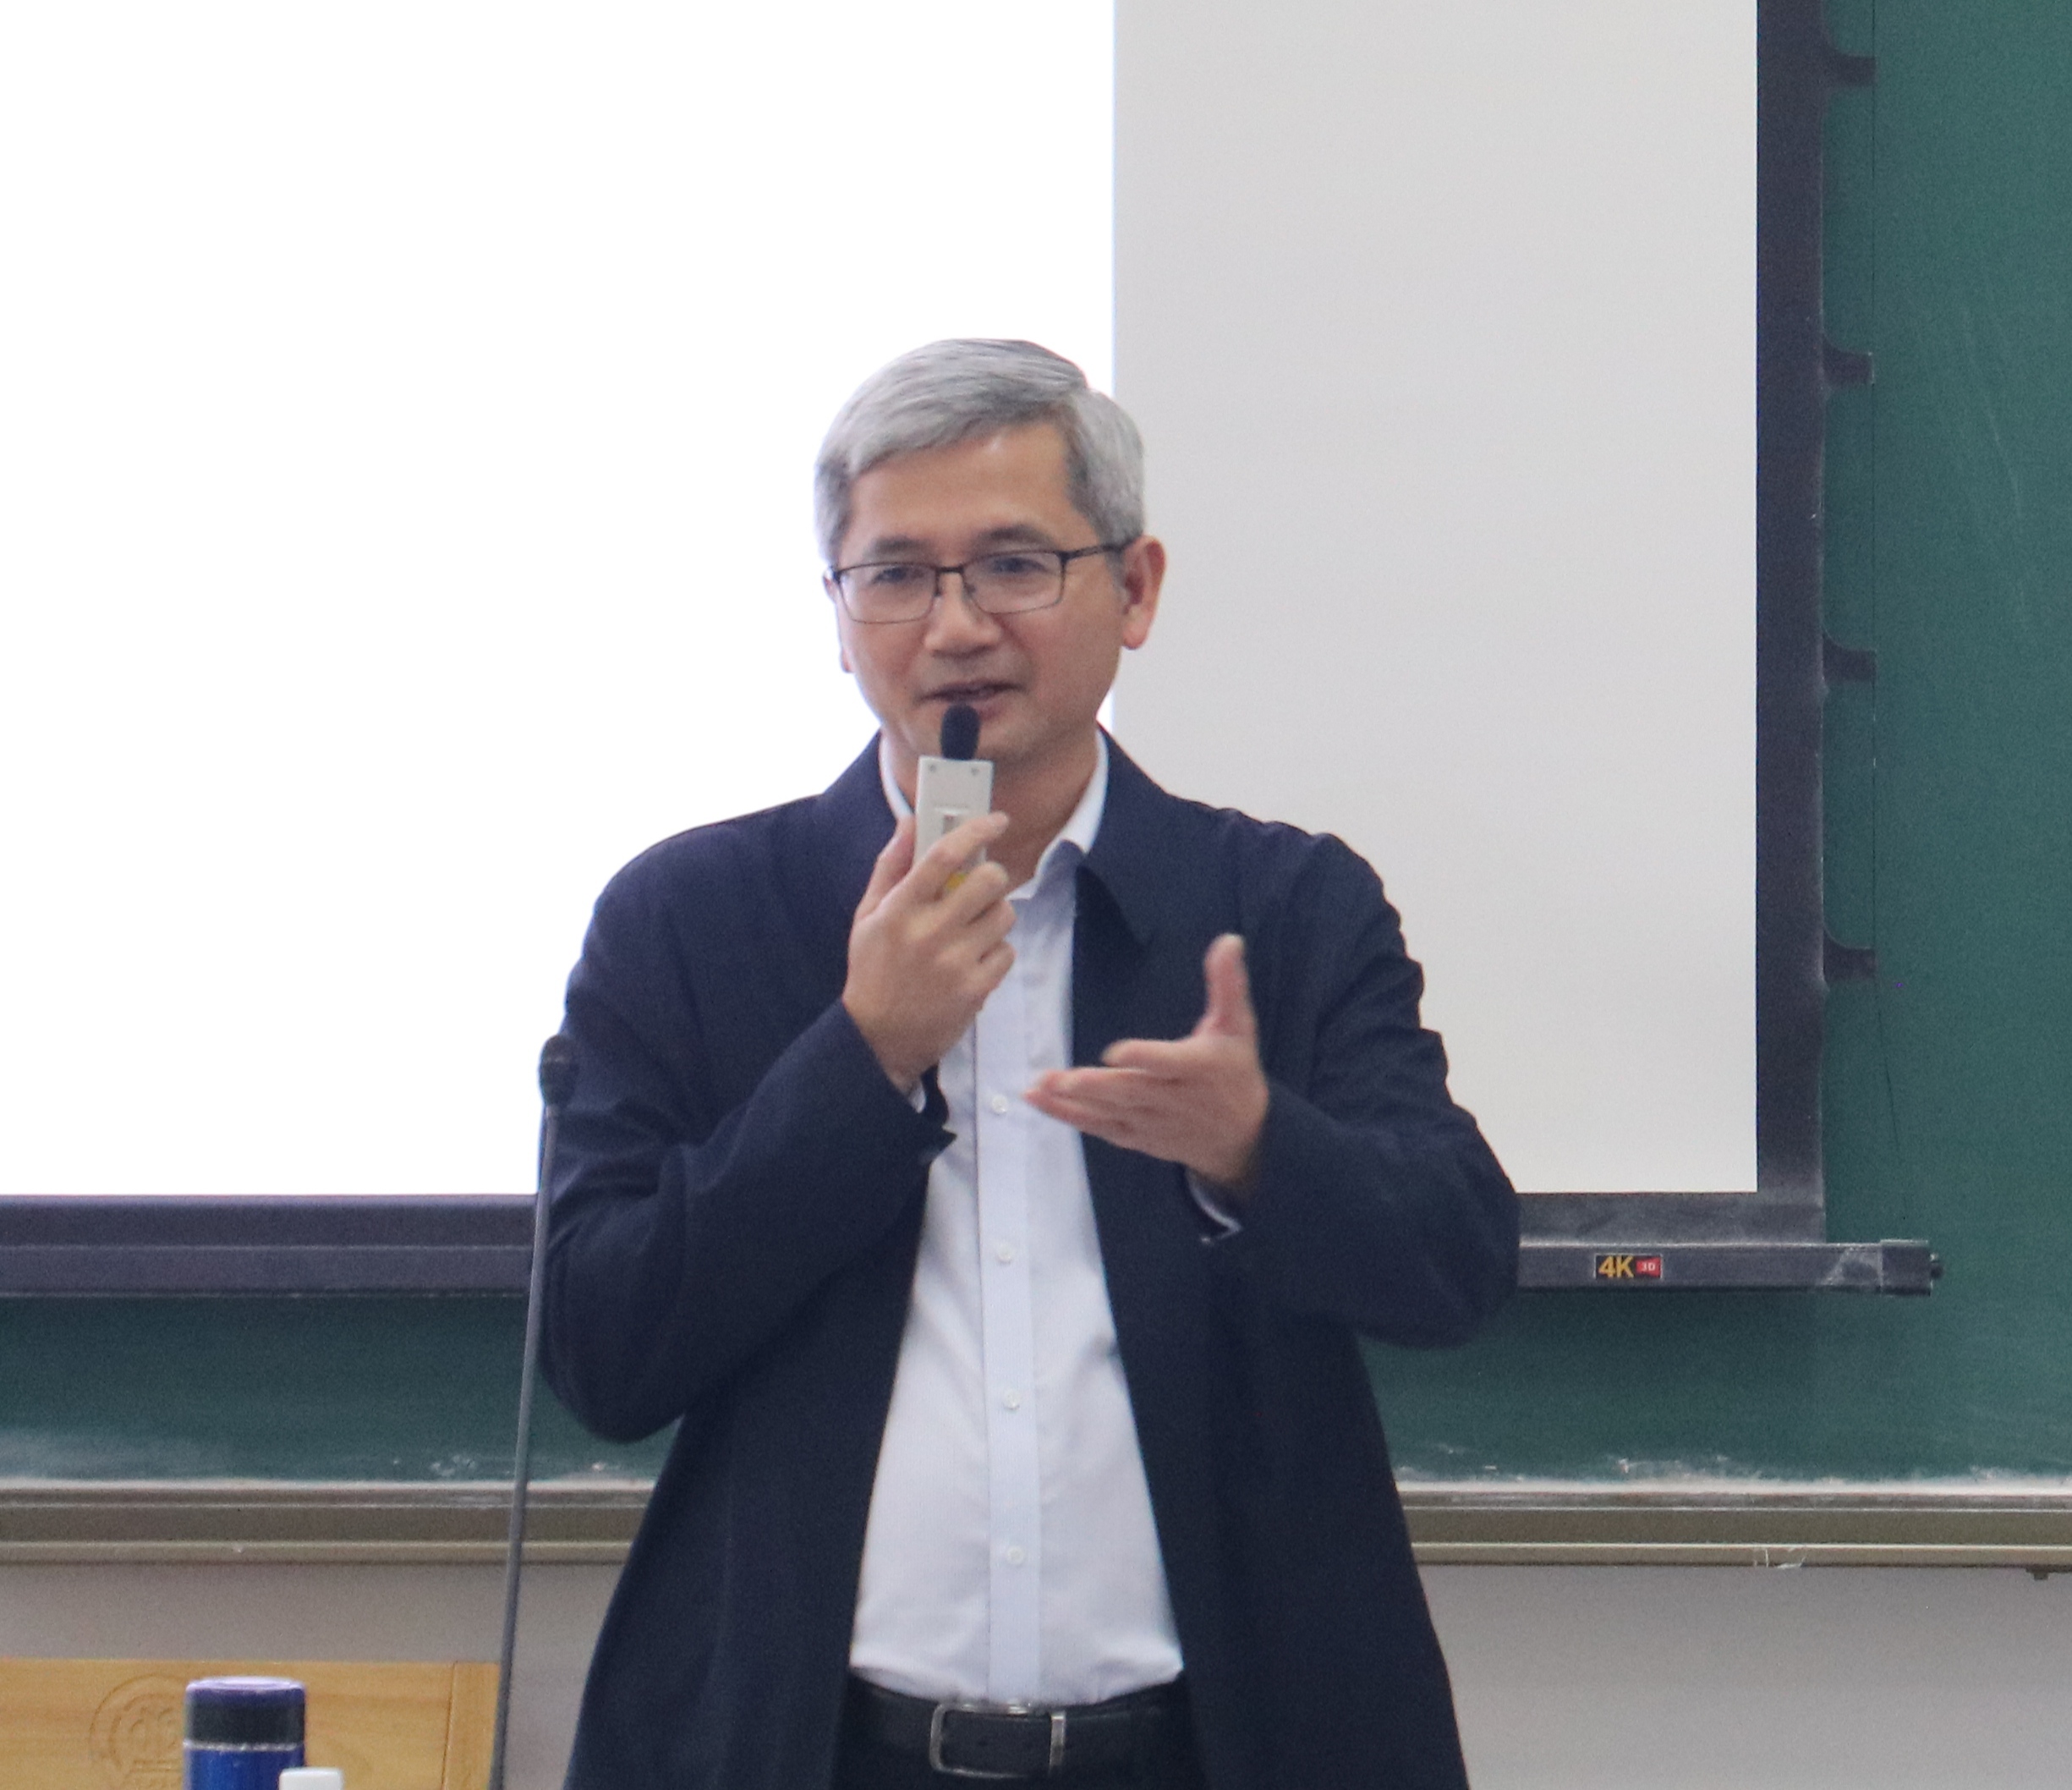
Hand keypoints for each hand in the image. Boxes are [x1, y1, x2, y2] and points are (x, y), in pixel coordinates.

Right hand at [843, 811, 1015, 1094]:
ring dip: (995, 916)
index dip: (976, 830)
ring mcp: (954, 962)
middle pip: (989, 881)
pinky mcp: (975, 989)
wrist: (878, 1038)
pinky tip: (973, 961)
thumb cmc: (873, 971)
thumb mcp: (868, 916)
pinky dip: (996, 952)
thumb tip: (910, 821)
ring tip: (972, 930)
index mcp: (898, 909)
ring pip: (1004, 915)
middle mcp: (928, 933)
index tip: (996, 821)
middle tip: (983, 886)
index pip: (943, 855)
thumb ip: (891, 866)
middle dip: (993, 876)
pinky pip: (1007, 952)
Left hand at [1025, 933, 1268, 1196]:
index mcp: (1197, 1068)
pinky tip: (1041, 1102)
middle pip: (1131, 1092)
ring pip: (1110, 1113)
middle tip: (1062, 1079)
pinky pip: (1102, 1128)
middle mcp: (1173, 1098)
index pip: (1168, 1063)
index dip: (1143, 1058)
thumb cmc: (1235, 1071)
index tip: (1115, 1051)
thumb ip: (1227, 984)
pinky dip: (1071, 1117)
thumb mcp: (1238, 1026)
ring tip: (1038, 1088)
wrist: (1244, 1137)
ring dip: (1072, 1103)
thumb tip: (1228, 940)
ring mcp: (1152, 1121)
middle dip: (1096, 1087)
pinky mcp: (1137, 1136)